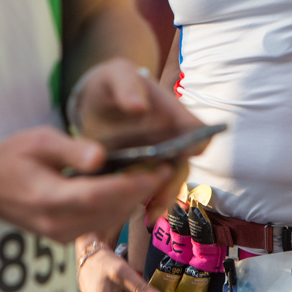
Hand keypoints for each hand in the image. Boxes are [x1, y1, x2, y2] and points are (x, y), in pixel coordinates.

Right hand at [0, 126, 179, 242]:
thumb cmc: (12, 157)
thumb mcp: (39, 141)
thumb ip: (72, 149)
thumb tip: (102, 156)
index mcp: (50, 198)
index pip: (100, 195)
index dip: (132, 184)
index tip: (158, 169)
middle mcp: (58, 224)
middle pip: (110, 210)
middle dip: (141, 190)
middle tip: (166, 167)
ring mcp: (61, 235)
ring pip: (108, 219)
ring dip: (133, 200)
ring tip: (154, 174)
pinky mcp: (64, 236)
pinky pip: (99, 223)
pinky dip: (118, 206)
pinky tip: (130, 187)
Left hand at [71, 59, 207, 220]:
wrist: (94, 100)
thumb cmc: (111, 83)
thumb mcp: (117, 74)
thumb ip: (128, 85)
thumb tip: (138, 107)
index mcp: (174, 115)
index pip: (197, 133)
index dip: (196, 144)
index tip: (186, 152)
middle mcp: (171, 142)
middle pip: (182, 167)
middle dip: (171, 185)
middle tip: (157, 200)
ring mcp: (157, 160)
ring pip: (166, 186)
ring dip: (159, 200)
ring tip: (147, 216)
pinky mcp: (138, 175)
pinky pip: (146, 193)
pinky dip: (139, 205)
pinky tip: (126, 216)